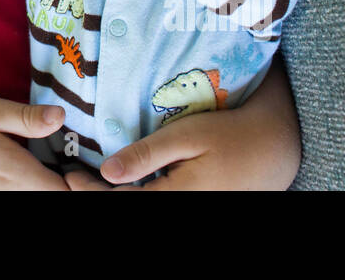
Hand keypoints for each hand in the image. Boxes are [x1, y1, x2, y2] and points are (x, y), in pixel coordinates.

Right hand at [0, 94, 70, 189]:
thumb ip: (26, 118)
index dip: (72, 182)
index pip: (59, 191)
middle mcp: (3, 196)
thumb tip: (61, 117)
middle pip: (42, 197)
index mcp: (14, 172)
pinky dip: (7, 188)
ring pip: (21, 198)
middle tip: (53, 166)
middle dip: (51, 185)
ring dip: (29, 186)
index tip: (73, 167)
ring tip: (23, 167)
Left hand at [66, 59, 300, 189]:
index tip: (69, 177)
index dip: (90, 194)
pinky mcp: (196, 205)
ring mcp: (191, 210)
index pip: (122, 204)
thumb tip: (106, 171)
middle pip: (130, 209)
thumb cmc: (230, 133)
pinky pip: (158, 204)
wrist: (275, 148)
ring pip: (143, 208)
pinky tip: (122, 186)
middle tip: (71, 181)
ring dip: (116, 198)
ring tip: (89, 183)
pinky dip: (135, 196)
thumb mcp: (186, 136)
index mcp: (178, 199)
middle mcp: (184, 210)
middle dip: (98, 198)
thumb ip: (146, 155)